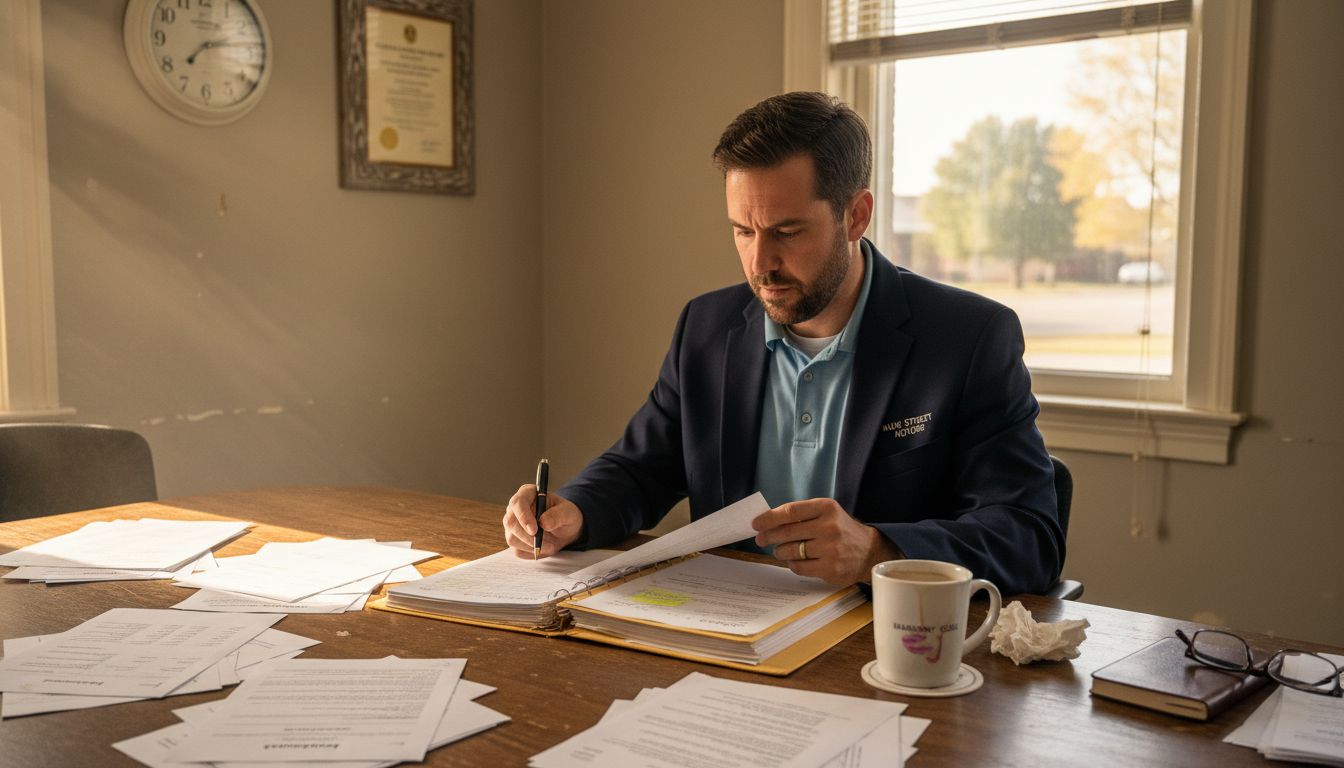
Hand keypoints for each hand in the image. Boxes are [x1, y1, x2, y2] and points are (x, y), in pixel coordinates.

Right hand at [503, 484, 584, 557]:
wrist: (565, 529)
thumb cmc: (565, 515)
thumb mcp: (568, 512)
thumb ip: (558, 515)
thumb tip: (543, 522)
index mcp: (527, 494)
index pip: (518, 503)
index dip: (523, 516)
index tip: (534, 530)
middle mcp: (515, 508)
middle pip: (510, 522)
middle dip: (528, 537)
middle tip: (547, 544)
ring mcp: (512, 525)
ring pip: (512, 538)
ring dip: (532, 546)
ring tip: (550, 545)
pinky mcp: (514, 539)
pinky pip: (517, 550)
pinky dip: (531, 552)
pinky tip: (543, 547)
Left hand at [751, 498, 900, 585]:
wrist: (869, 552)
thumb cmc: (840, 530)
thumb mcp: (826, 514)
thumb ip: (802, 515)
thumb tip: (767, 521)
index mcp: (826, 508)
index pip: (790, 511)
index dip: (769, 518)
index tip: (756, 523)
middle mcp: (829, 527)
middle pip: (787, 532)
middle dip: (768, 536)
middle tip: (760, 539)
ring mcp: (830, 549)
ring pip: (790, 551)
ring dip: (780, 551)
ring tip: (781, 550)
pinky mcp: (830, 568)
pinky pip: (798, 567)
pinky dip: (792, 564)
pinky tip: (796, 560)